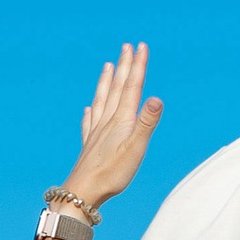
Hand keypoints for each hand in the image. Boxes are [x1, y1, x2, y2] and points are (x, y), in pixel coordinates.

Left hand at [62, 45, 162, 212]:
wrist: (83, 192)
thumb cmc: (111, 174)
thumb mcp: (136, 148)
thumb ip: (147, 123)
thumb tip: (157, 99)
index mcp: (121, 121)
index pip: (132, 88)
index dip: (138, 66)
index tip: (141, 47)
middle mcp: (107, 122)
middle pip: (117, 88)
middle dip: (124, 66)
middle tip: (127, 47)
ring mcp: (96, 133)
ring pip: (102, 100)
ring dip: (106, 82)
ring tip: (107, 66)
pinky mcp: (89, 146)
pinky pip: (89, 123)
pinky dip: (90, 112)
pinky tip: (87, 109)